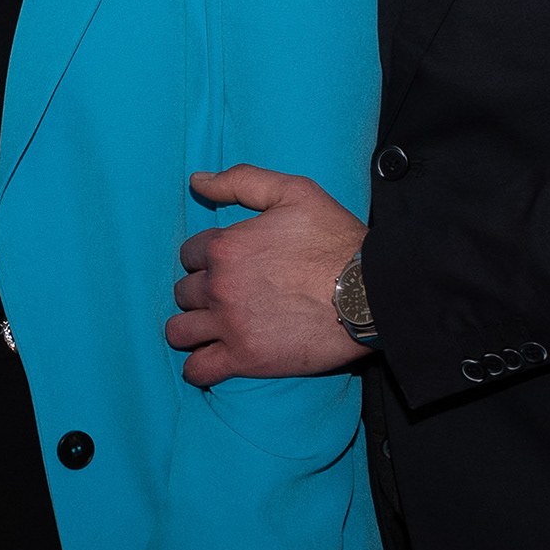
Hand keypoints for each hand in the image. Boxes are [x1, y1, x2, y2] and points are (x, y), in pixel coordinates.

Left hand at [166, 166, 367, 386]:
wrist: (371, 293)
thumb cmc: (337, 241)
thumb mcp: (294, 193)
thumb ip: (241, 181)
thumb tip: (197, 180)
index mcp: (226, 246)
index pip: (190, 254)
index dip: (208, 258)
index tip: (229, 266)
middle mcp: (220, 286)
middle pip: (184, 292)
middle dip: (201, 293)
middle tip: (228, 296)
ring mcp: (230, 325)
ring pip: (179, 331)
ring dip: (191, 328)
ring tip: (211, 328)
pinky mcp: (245, 358)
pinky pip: (198, 369)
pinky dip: (199, 367)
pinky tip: (210, 358)